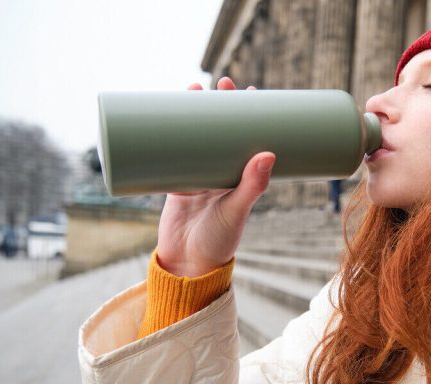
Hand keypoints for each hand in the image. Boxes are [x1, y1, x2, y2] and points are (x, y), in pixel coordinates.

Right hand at [156, 77, 271, 276]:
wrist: (187, 266)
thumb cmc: (219, 242)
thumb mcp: (238, 211)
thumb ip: (252, 186)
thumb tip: (268, 153)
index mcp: (241, 177)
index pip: (249, 137)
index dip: (251, 114)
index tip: (253, 90)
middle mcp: (220, 172)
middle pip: (221, 130)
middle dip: (221, 104)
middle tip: (223, 82)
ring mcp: (196, 175)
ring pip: (195, 136)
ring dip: (194, 112)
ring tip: (194, 89)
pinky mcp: (173, 182)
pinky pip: (170, 153)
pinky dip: (167, 134)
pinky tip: (163, 113)